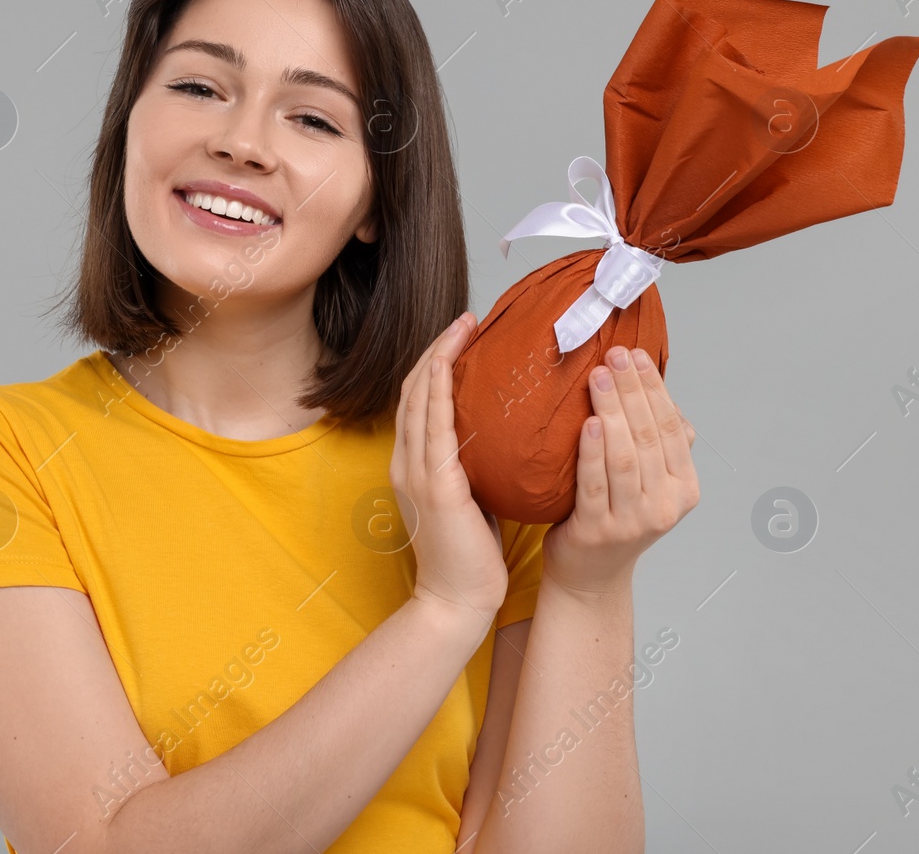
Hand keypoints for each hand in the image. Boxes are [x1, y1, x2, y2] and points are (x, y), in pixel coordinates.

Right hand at [390, 311, 508, 622]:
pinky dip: (442, 385)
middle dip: (437, 349)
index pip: (419, 402)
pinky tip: (459, 363)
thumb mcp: (473, 500)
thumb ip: (478, 468)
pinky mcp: (433, 481)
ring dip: (440, 355)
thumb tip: (510, 438)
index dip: (436, 364)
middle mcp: (407, 462)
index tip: (464, 337)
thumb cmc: (472, 556)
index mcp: (415, 466)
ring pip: (420, 396)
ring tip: (465, 327)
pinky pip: (434, 421)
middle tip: (466, 318)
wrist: (456, 600)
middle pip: (414, 389)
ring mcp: (416, 470)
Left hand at [543, 345, 699, 598]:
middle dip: (632, 390)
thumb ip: (660, 442)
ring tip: (598, 377)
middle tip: (614, 355)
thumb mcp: (651, 481)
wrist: (591, 575)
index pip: (671, 428)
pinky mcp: (598, 530)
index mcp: (685, 488)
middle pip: (649, 437)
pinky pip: (595, 483)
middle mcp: (664, 506)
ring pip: (625, 457)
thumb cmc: (618, 516)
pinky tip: (588, 423)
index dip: (654, 388)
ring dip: (612, 411)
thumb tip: (663, 395)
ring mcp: (632, 521)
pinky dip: (592, 451)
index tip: (636, 355)